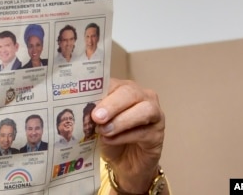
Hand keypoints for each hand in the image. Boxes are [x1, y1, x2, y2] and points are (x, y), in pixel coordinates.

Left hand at [93, 78, 164, 192]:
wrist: (124, 161)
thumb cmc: (109, 136)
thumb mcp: (96, 123)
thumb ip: (93, 113)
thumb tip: (85, 111)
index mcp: (122, 88)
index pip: (113, 82)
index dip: (99, 90)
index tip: (84, 100)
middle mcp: (141, 96)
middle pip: (130, 92)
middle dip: (112, 104)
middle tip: (96, 117)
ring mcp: (154, 114)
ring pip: (144, 110)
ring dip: (121, 120)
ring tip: (103, 130)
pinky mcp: (157, 134)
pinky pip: (144, 132)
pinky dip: (124, 136)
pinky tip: (110, 140)